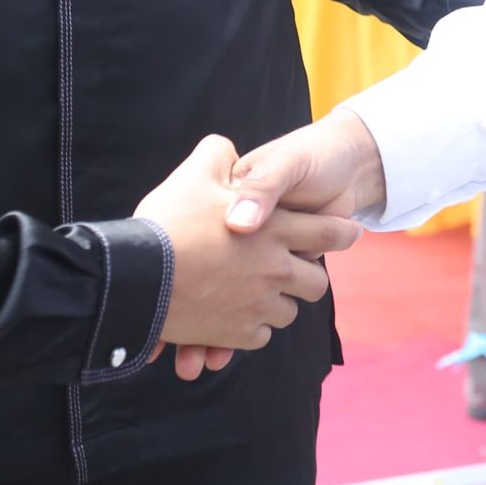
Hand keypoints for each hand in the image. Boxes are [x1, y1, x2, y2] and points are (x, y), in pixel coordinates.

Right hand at [135, 135, 359, 381]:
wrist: (135, 275)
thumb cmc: (167, 221)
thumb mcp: (194, 175)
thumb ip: (217, 155)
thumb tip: (226, 148)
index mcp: (274, 228)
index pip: (330, 232)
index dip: (341, 232)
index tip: (350, 231)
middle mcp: (275, 268)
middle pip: (316, 283)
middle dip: (307, 278)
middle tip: (296, 272)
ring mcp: (257, 304)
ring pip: (287, 312)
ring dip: (277, 304)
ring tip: (260, 294)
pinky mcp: (236, 333)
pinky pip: (259, 336)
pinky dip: (250, 329)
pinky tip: (235, 316)